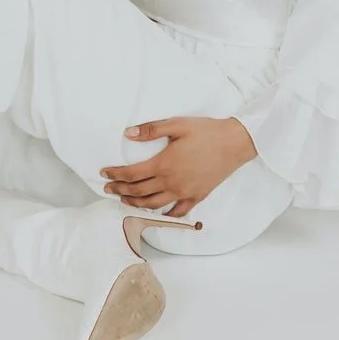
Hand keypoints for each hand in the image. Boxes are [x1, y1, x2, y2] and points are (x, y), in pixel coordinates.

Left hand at [100, 116, 257, 216]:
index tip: (104, 174)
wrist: (233, 143)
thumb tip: (128, 133)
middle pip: (138, 191)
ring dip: (136, 204)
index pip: (131, 174)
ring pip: (153, 204)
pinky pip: (177, 212)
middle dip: (120, 190)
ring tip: (125, 200)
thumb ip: (151, 130)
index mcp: (163, 164)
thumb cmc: (206, 131)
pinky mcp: (196, 197)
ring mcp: (184, 193)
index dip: (115, 175)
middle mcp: (171, 182)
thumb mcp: (176, 124)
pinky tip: (157, 214)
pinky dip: (164, 215)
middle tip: (108, 188)